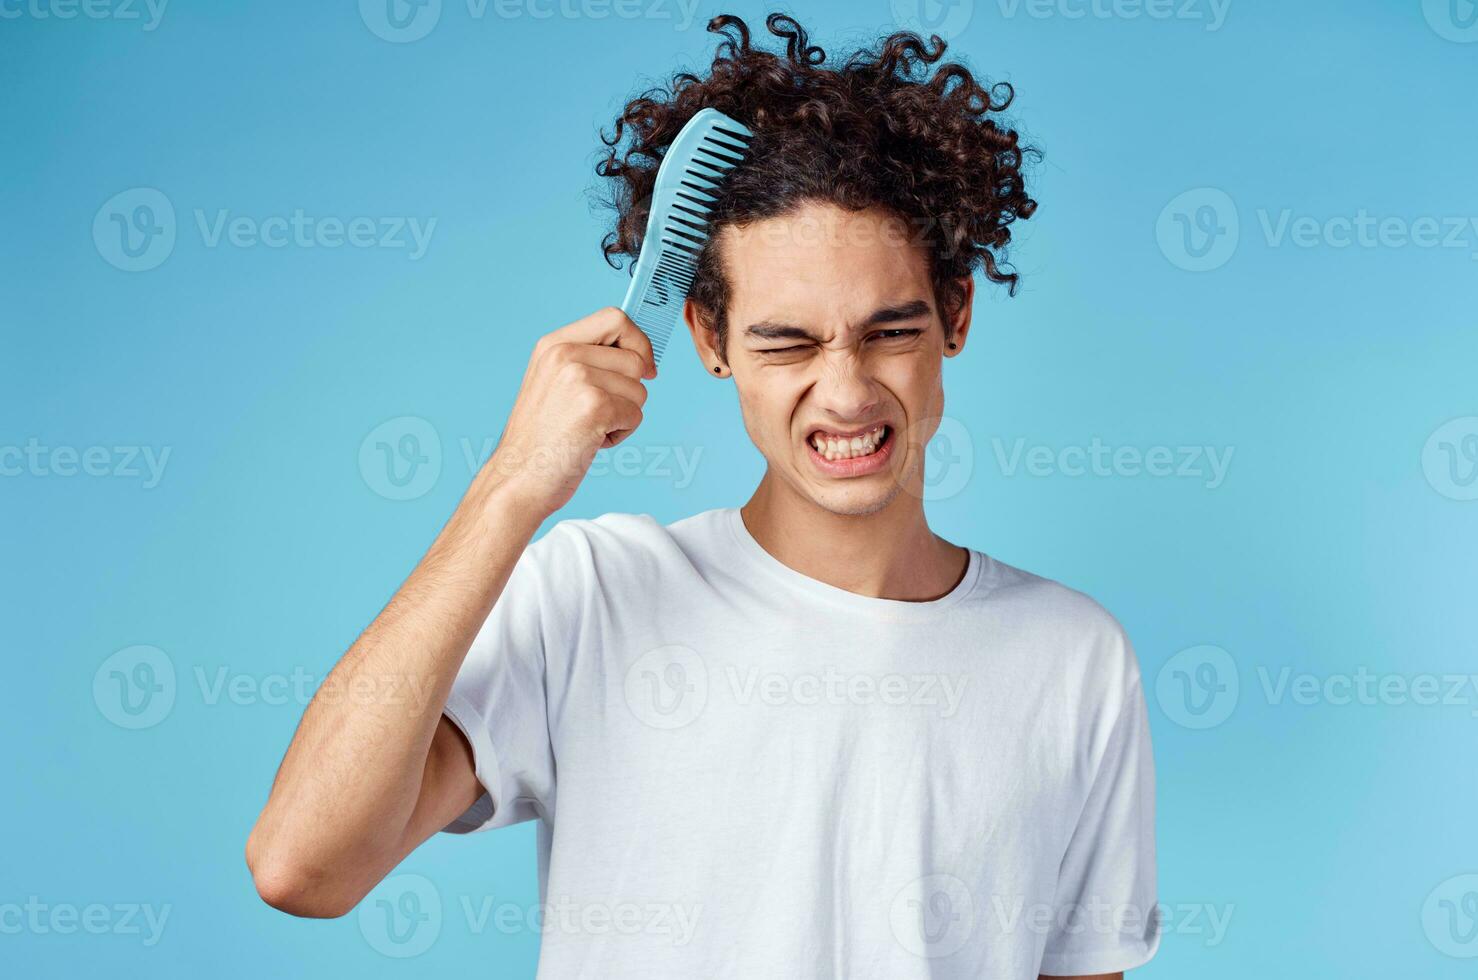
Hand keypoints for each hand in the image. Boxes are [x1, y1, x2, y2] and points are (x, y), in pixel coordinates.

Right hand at [482, 307, 655, 518]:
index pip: (615, 318)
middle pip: (636, 358)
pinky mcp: (594, 406)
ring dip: (625, 415)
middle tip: (602, 413)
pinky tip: (591, 443)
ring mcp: (578, 377)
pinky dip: (621, 434)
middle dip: (631, 391)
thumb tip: (642, 356)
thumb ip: (588, 360)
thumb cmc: (540, 440)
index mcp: (553, 344)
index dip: (638, 341)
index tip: (644, 368)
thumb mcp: (553, 383)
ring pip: (640, 390)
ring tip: (590, 429)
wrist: (517, 479)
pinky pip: (636, 415)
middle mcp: (564, 354)